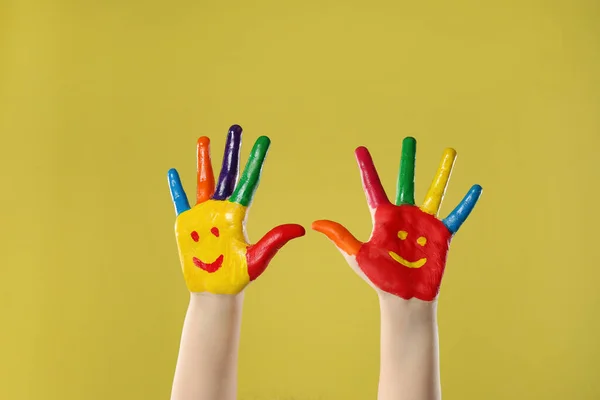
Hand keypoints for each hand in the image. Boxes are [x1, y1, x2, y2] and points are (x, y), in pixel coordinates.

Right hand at [167, 125, 304, 294]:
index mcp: (239, 214)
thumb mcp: (257, 258)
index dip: (255, 161)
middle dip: (232, 151)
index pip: (249, 181)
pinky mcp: (186, 225)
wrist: (215, 291)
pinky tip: (173, 172)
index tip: (263, 140)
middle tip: (237, 128)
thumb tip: (300, 229)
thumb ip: (274, 240)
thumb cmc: (238, 277)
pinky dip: (177, 188)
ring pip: (204, 181)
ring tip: (205, 138)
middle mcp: (222, 209)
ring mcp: (203, 215)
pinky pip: (181, 202)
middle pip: (228, 173)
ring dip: (204, 160)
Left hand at [312, 137, 481, 300]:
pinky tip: (476, 188)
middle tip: (409, 139)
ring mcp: (424, 223)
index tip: (360, 149)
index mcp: (383, 218)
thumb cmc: (379, 278)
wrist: (403, 299)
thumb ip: (341, 236)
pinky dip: (466, 203)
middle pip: (406, 180)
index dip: (366, 168)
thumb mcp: (357, 255)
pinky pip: (455, 215)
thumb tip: (315, 223)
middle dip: (407, 160)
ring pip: (435, 190)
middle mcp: (404, 215)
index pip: (373, 187)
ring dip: (443, 171)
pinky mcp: (441, 235)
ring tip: (450, 151)